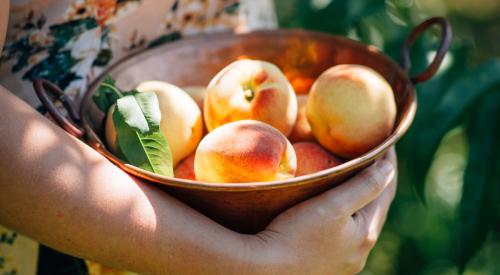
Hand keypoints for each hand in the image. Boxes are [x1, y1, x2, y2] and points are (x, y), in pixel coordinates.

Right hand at [242, 148, 396, 273]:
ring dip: (359, 200)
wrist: (262, 269)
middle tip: (371, 156)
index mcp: (366, 235)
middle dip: (375, 183)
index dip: (388, 165)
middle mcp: (359, 252)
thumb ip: (364, 186)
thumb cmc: (295, 233)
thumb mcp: (332, 205)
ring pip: (358, 223)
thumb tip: (389, 168)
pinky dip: (344, 215)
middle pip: (374, 208)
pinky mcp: (324, 265)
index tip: (386, 141)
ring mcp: (342, 261)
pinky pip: (342, 234)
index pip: (385, 192)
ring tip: (352, 178)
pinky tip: (331, 210)